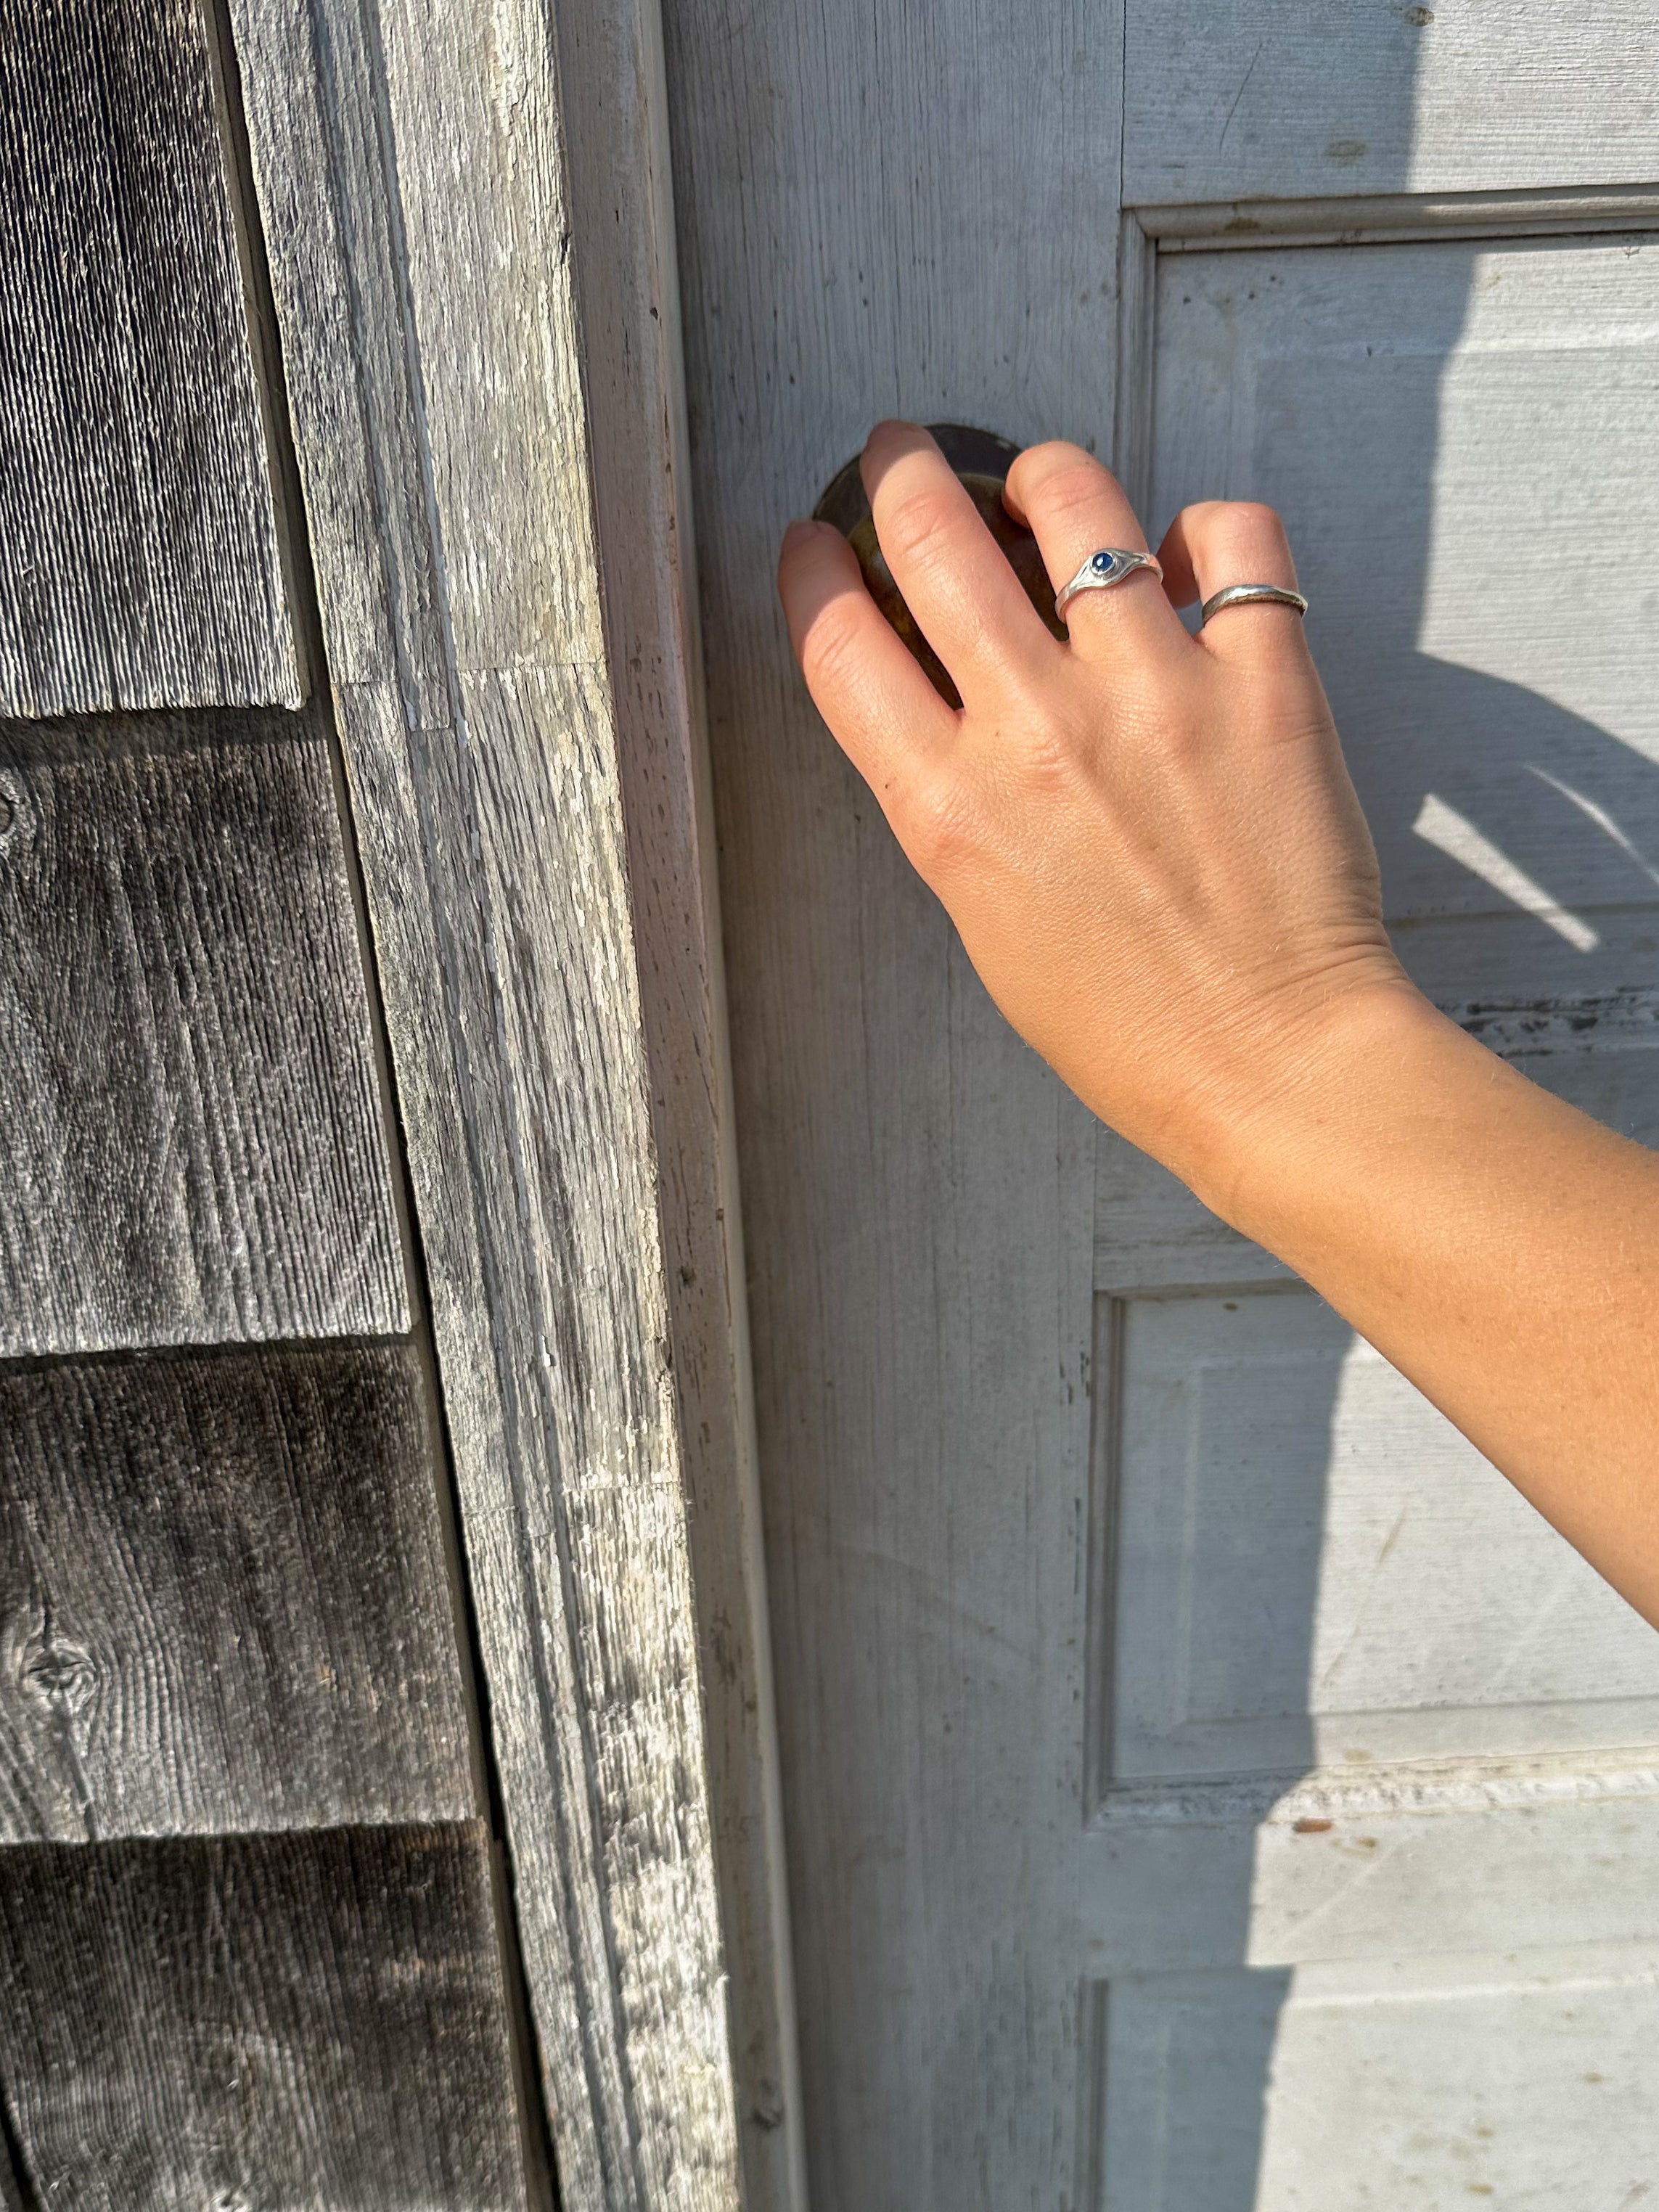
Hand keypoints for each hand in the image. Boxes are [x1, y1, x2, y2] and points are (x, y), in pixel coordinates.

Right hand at [777, 422, 1413, 1204]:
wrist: (1269, 1065)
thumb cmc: (1126, 1025)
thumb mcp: (986, 917)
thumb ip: (953, 798)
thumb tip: (952, 691)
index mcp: (948, 808)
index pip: (841, 645)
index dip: (812, 573)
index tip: (813, 542)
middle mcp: (1036, 732)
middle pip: (933, 539)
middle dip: (900, 469)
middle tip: (901, 451)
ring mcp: (1153, 694)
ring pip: (1074, 502)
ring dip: (1044, 476)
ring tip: (1046, 487)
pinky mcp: (1262, 683)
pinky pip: (1233, 539)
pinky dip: (1207, 529)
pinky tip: (1193, 559)